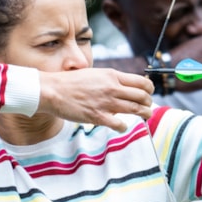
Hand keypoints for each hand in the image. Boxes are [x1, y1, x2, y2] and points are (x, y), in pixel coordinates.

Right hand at [39, 68, 153, 130]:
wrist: (52, 90)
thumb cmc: (71, 82)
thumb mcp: (95, 73)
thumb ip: (110, 80)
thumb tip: (123, 86)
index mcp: (112, 75)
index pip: (141, 81)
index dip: (149, 89)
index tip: (148, 93)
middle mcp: (112, 88)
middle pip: (142, 96)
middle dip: (148, 103)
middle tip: (147, 106)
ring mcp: (106, 102)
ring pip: (136, 109)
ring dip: (144, 114)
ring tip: (145, 116)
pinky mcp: (97, 116)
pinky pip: (119, 124)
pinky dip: (124, 127)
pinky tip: (122, 127)